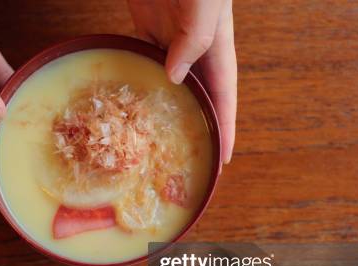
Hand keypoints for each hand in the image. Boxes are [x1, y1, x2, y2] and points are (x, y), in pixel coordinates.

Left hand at [127, 0, 236, 163]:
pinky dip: (139, 85)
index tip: (224, 158)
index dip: (227, 126)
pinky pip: (143, 63)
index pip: (224, 94)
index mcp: (216, 43)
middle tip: (190, 160)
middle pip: (199, 96)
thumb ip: (195, 38)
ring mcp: (168, 38)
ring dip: (166, 110)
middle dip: (199, 127)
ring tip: (157, 141)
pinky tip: (130, 102)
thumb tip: (175, 78)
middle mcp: (193, 47)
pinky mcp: (144, 28)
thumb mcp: (204, 5)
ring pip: (170, 84)